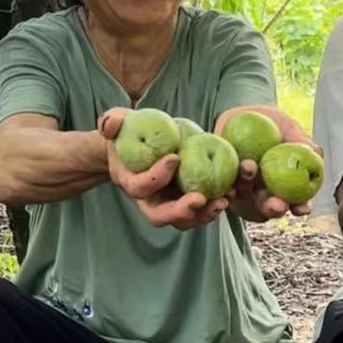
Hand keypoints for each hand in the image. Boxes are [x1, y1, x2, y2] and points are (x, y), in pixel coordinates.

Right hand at [98, 108, 227, 230]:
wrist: (139, 144)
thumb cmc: (127, 132)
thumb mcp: (117, 123)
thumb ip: (111, 122)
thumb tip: (109, 124)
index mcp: (131, 182)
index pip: (141, 186)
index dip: (156, 176)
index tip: (174, 157)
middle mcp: (149, 199)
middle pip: (162, 216)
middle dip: (181, 211)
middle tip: (201, 199)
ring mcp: (168, 202)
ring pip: (184, 219)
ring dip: (204, 214)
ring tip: (223, 201)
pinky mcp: (186, 198)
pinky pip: (200, 209)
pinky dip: (216, 203)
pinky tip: (233, 192)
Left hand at [214, 104, 321, 220]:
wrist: (242, 113)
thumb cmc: (272, 122)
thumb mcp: (288, 126)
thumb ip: (300, 140)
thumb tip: (316, 154)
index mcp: (284, 183)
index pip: (296, 201)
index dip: (301, 207)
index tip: (302, 207)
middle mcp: (264, 191)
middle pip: (270, 206)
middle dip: (275, 208)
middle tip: (278, 205)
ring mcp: (243, 189)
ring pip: (246, 197)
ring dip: (249, 188)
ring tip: (250, 167)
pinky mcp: (224, 182)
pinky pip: (224, 188)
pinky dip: (226, 188)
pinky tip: (229, 184)